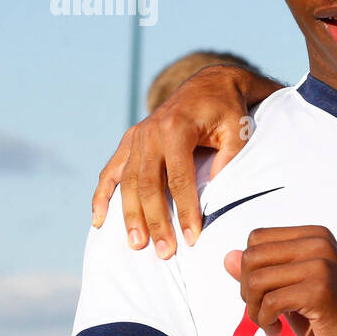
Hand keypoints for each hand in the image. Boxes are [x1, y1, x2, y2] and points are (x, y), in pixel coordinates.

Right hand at [91, 64, 280, 258]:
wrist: (210, 83)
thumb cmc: (228, 111)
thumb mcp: (237, 131)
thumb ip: (228, 161)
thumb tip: (213, 196)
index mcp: (177, 129)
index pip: (179, 179)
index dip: (186, 211)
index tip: (193, 238)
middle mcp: (150, 133)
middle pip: (147, 185)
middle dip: (155, 221)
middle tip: (164, 252)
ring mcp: (136, 137)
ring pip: (127, 183)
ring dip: (130, 216)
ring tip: (137, 245)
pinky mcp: (130, 142)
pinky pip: (110, 172)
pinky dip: (102, 196)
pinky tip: (99, 221)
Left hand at [224, 226, 336, 335]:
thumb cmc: (328, 317)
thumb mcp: (291, 289)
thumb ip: (263, 270)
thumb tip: (227, 256)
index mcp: (315, 235)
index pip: (257, 239)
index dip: (249, 269)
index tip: (263, 295)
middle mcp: (320, 243)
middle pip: (252, 256)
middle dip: (246, 291)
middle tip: (262, 314)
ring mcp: (322, 265)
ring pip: (256, 280)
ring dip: (253, 310)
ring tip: (268, 324)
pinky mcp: (320, 290)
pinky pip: (269, 302)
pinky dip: (264, 322)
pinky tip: (276, 333)